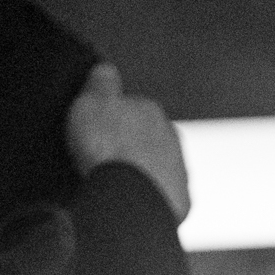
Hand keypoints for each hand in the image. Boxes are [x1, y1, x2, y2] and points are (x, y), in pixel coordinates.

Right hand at [65, 62, 189, 220]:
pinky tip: (131, 203)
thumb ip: (101, 82)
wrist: (129, 198)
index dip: (112, 122)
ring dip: (142, 175)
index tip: (98, 135)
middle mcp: (173, 139)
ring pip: (159, 169)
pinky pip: (163, 198)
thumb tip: (107, 70)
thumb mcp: (91, 101)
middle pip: (148, 140)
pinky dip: (150, 199)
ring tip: (118, 185)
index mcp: (151, 110)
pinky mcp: (182, 202)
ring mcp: (181, 171)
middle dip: (131, 149)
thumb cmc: (108, 149)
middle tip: (106, 162)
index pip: (133, 109)